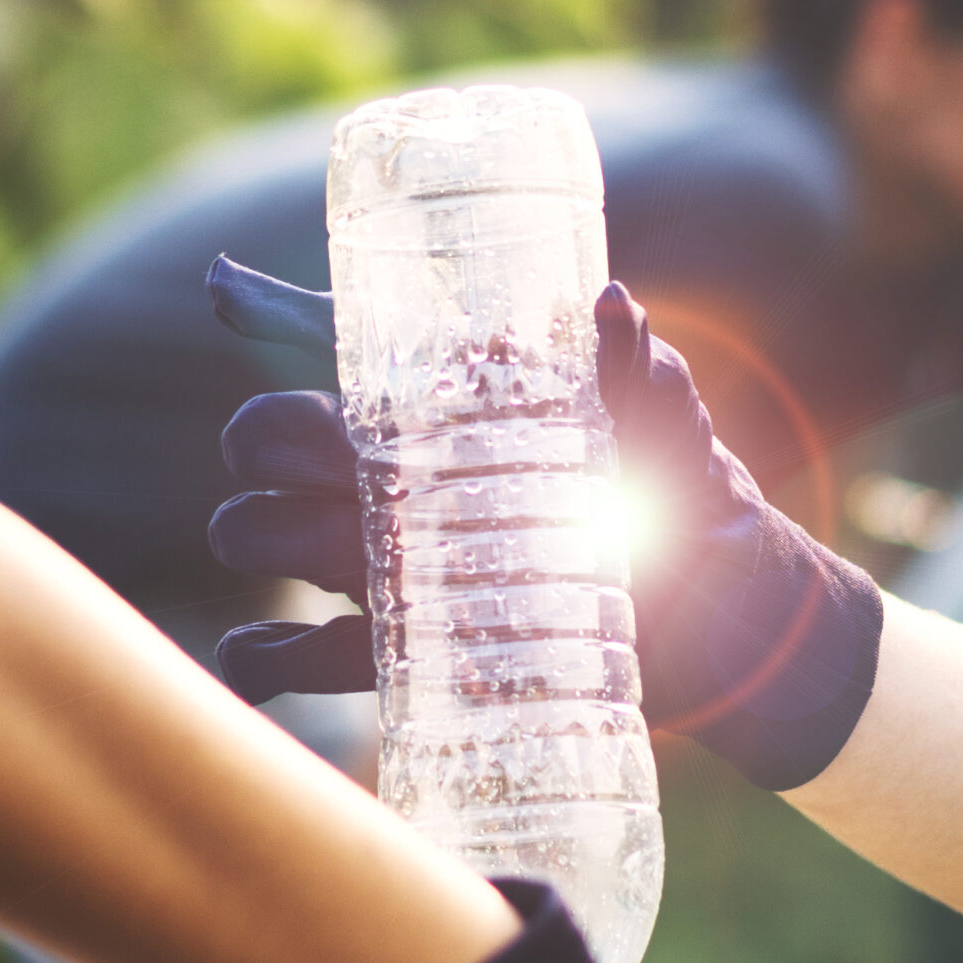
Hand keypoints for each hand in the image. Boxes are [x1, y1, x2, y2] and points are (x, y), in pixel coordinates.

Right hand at [205, 258, 885, 789]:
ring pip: (261, 535)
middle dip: (267, 447)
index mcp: (444, 409)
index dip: (268, 313)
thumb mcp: (672, 437)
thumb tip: (612, 303)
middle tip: (340, 471)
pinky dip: (258, 664)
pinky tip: (272, 662)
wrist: (732, 635)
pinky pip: (287, 660)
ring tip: (330, 563)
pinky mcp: (393, 657)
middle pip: (270, 443)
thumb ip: (640, 375)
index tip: (229, 298)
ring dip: (261, 539)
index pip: (335, 348)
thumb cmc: (696, 507)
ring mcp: (384, 567)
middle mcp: (394, 479)